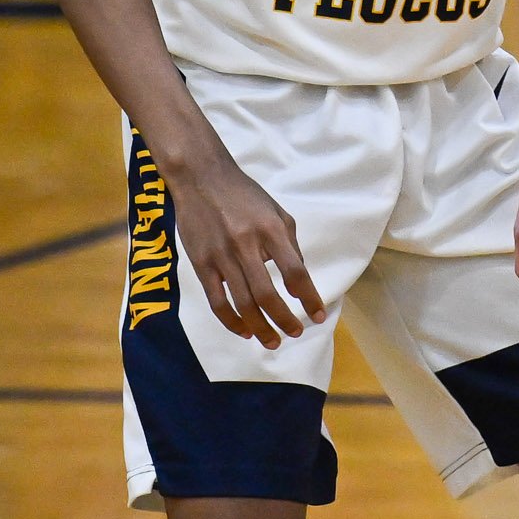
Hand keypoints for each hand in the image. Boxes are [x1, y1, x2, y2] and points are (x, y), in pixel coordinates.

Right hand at [169, 154, 326, 348]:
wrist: (201, 177)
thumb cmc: (244, 195)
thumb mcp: (277, 212)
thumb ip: (290, 245)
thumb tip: (299, 283)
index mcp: (271, 229)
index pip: (295, 272)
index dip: (309, 298)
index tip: (317, 316)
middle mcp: (246, 244)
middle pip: (268, 295)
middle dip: (285, 320)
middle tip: (295, 334)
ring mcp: (221, 256)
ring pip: (243, 303)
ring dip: (261, 328)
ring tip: (272, 341)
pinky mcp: (201, 265)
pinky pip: (217, 302)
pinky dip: (232, 322)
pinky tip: (245, 331)